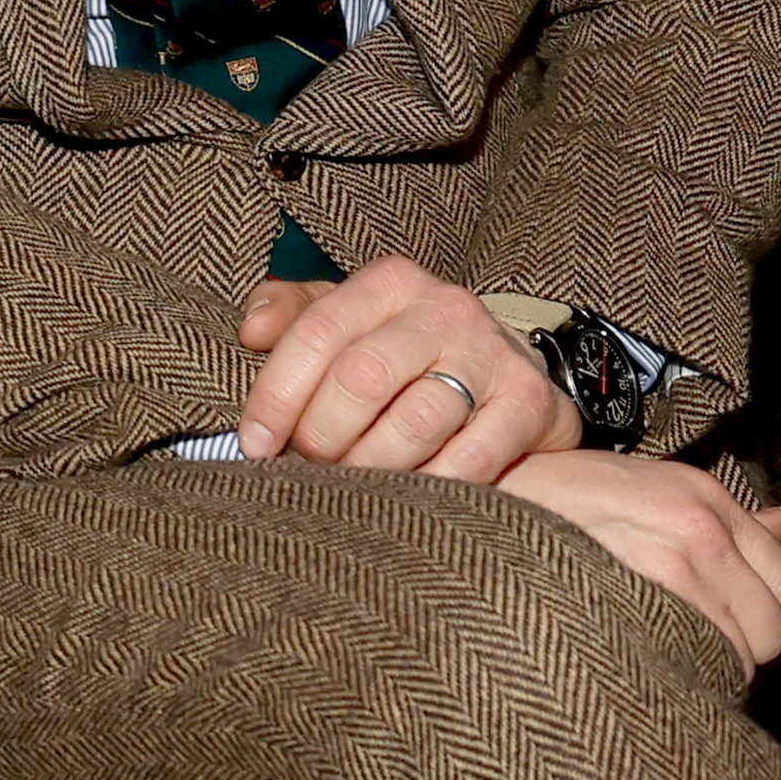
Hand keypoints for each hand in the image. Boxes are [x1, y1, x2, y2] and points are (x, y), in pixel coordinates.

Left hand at [238, 260, 582, 478]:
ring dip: (371, 466)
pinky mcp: (529, 404)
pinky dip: (429, 486)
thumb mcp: (349, 320)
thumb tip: (251, 330)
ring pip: (413, 422)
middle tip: (309, 466)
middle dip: (321, 434)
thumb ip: (292, 316)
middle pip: (362, 377)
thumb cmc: (406, 352)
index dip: (276, 395)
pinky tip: (407, 496)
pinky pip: (470, 459)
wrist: (509, 372)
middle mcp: (444, 309)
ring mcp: (492, 355)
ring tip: (354, 483)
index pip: (317, 334)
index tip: (256, 443)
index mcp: (389, 283)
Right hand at [493, 447, 780, 674]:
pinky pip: (690, 663)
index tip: (742, 632)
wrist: (482, 498)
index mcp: (706, 499)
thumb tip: (780, 526)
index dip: (769, 620)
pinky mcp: (635, 600)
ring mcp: (669, 564)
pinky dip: (679, 677)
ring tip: (667, 660)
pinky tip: (646, 666)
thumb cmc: (551, 496)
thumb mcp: (644, 484)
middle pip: (770, 626)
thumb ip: (718, 513)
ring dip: (709, 668)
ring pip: (734, 653)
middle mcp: (699, 528)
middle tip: (703, 652)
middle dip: (745, 651)